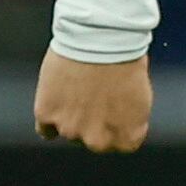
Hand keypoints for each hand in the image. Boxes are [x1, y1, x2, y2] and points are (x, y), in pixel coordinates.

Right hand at [34, 51, 153, 152]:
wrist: (100, 41)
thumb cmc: (126, 62)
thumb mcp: (141, 97)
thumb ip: (128, 119)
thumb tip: (118, 122)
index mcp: (127, 138)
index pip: (121, 144)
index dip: (118, 125)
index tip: (115, 111)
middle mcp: (98, 140)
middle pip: (94, 140)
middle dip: (94, 124)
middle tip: (95, 99)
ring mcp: (70, 129)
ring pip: (69, 132)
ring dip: (71, 118)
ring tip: (77, 91)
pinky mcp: (46, 115)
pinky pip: (44, 128)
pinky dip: (48, 120)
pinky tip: (55, 106)